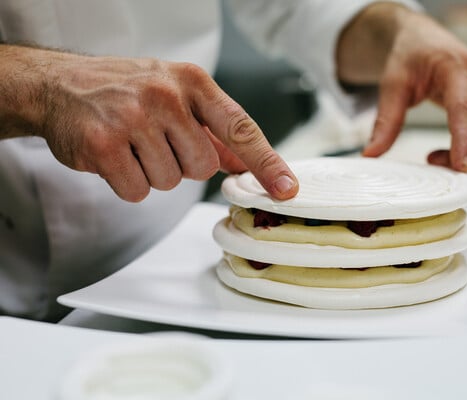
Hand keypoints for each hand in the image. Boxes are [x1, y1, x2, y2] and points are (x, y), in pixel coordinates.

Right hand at [1, 46, 297, 200]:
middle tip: (155, 142)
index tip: (286, 189)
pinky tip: (114, 157)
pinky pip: (137, 191)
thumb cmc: (125, 90)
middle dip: (182, 164)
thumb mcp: (176, 95)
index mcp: (192, 82)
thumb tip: (246, 163)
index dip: (267, 163)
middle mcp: (166, 96)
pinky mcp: (103, 145)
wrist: (61, 84)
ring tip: (131, 144)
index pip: (241, 128)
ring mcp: (133, 118)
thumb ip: (213, 130)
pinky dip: (127, 183)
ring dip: (152, 173)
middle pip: (203, 167)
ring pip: (170, 181)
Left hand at [337, 4, 466, 171]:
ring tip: (434, 159)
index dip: (464, 140)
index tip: (460, 166)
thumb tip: (371, 154)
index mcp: (456, 68)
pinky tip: (448, 152)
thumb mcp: (392, 86)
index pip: (465, 108)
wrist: (422, 39)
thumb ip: (385, 121)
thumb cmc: (410, 56)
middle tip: (432, 163)